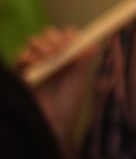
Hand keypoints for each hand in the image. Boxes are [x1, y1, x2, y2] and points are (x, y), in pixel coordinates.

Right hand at [15, 27, 95, 155]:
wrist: (53, 124)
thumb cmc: (69, 104)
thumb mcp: (79, 82)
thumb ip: (82, 62)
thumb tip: (91, 44)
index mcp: (68, 57)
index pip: (65, 36)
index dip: (67, 35)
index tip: (72, 40)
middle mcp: (52, 58)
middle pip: (47, 35)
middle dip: (53, 38)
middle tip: (60, 49)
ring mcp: (36, 64)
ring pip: (33, 42)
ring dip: (42, 45)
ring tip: (50, 57)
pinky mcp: (23, 73)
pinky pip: (20, 57)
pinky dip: (27, 55)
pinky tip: (36, 63)